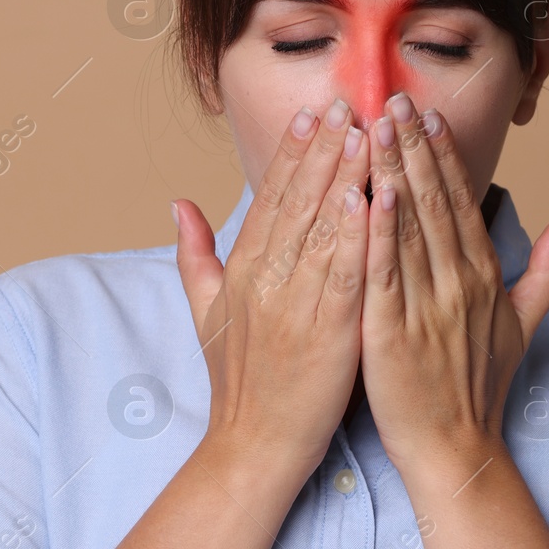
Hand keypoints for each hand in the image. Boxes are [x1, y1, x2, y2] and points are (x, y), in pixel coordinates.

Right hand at [173, 98, 371, 476]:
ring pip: (323, 228)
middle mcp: (265, 279)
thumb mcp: (206, 313)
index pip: (270, 198)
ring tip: (366, 133)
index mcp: (242, 270)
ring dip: (345, 177)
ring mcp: (296, 304)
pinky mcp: (328, 332)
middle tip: (346, 103)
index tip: (312, 113)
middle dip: (323, 149)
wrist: (254, 446)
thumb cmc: (238, 382)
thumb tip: (178, 204)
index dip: (292, 153)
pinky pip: (344, 275)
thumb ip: (194, 254)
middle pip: (298, 201)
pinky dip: (356, 236)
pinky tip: (370, 200)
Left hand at [360, 91, 548, 477]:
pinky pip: (382, 272)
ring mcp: (426, 306)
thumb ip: (545, 273)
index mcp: (482, 276)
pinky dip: (376, 232)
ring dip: (390, 172)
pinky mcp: (391, 331)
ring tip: (373, 126)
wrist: (456, 448)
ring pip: (407, 226)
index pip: (460, 203)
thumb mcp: (522, 326)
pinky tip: (366, 194)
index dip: (441, 156)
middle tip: (392, 98)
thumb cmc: (479, 387)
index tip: (425, 114)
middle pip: (433, 201)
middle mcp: (458, 283)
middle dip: (411, 146)